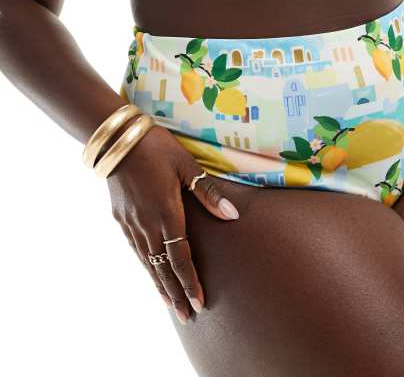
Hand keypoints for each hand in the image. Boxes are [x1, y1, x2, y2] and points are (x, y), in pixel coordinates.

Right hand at [105, 124, 239, 323]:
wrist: (117, 140)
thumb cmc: (157, 147)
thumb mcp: (187, 165)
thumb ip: (208, 193)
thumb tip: (233, 215)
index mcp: (166, 212)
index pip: (180, 257)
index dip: (190, 281)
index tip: (198, 302)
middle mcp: (147, 224)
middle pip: (163, 267)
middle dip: (175, 293)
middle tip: (186, 315)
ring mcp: (131, 223)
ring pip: (147, 262)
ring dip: (160, 284)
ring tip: (170, 304)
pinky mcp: (121, 218)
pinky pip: (136, 250)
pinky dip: (146, 267)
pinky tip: (151, 273)